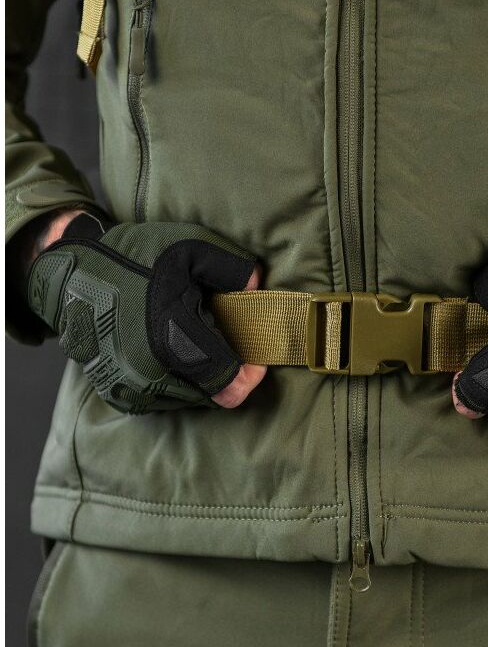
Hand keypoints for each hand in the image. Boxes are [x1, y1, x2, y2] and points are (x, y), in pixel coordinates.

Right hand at [28, 218, 265, 412]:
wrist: (70, 274)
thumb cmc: (133, 258)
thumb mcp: (191, 246)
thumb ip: (233, 268)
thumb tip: (258, 290)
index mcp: (173, 339)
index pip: (228, 386)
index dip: (248, 376)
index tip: (254, 361)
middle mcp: (151, 373)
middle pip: (210, 394)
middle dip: (222, 370)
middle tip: (216, 338)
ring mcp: (130, 388)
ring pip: (186, 400)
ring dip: (197, 378)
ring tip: (189, 341)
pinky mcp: (116, 394)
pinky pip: (160, 400)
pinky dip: (172, 382)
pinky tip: (167, 352)